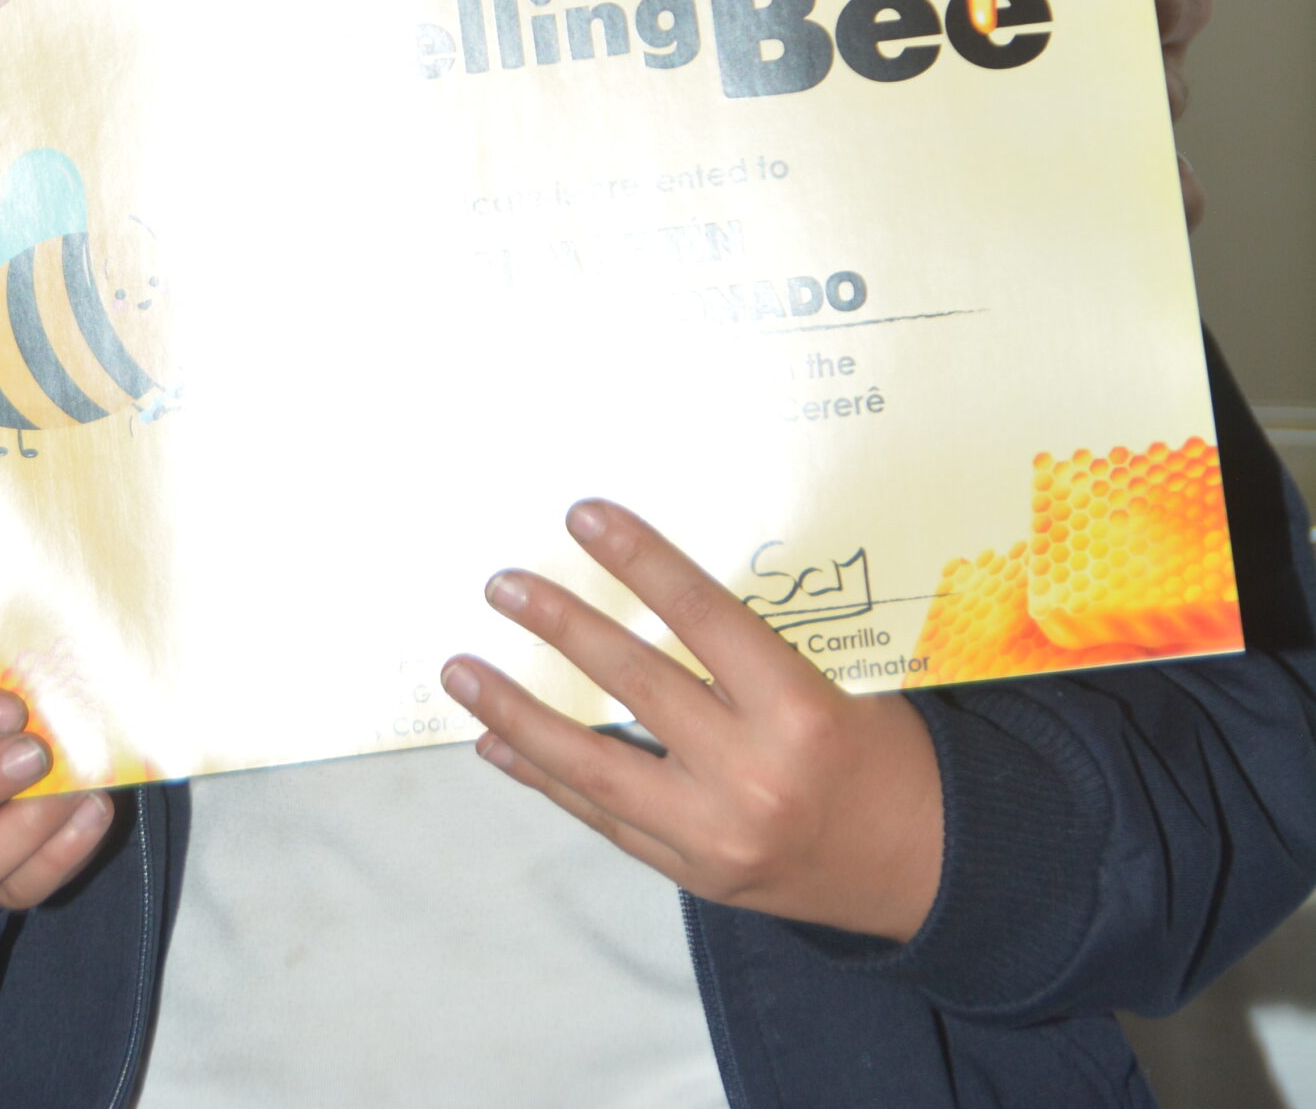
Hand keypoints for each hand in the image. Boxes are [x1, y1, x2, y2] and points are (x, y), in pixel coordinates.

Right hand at [0, 661, 113, 906]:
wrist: (65, 724)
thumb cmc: (30, 683)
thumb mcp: (17, 660)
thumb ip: (19, 661)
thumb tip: (47, 670)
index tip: (14, 708)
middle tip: (37, 755)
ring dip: (16, 831)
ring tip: (70, 792)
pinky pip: (15, 890)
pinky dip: (61, 852)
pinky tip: (93, 809)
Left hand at [441, 500, 941, 940]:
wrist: (928, 873)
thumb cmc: (888, 755)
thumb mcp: (840, 681)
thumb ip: (756, 647)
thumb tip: (660, 587)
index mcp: (798, 710)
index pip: (701, 615)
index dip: (640, 558)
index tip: (584, 514)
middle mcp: (752, 774)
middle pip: (634, 683)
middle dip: (560, 626)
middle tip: (503, 583)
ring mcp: (715, 836)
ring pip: (593, 765)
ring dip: (518, 712)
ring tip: (463, 671)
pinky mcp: (694, 876)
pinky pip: (603, 818)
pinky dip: (545, 778)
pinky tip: (499, 742)